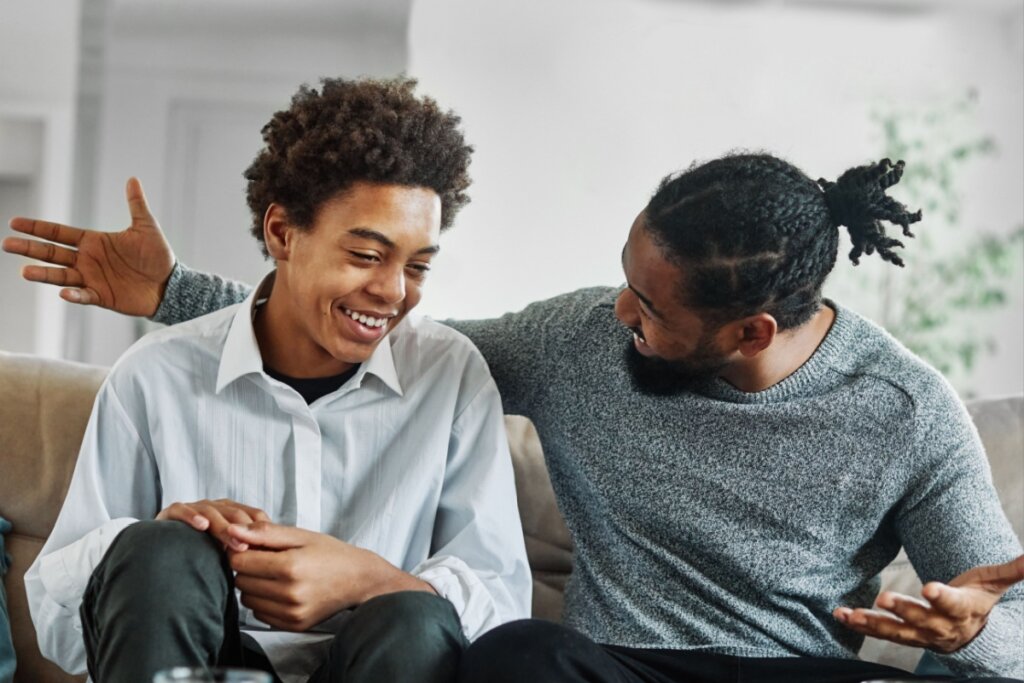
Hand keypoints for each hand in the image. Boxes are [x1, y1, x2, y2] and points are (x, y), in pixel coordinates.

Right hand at [3, 177, 174, 315]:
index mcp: (93, 241)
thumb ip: (136, 204)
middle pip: (52, 253)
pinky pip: (84, 295)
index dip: (38, 228)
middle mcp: (87, 260)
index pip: (59, 233)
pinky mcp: (102, 296)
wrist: (170, 284)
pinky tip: (63, 292)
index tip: (15, 222)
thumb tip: (133, 179)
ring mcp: (92, 278)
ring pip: (61, 276)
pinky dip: (73, 295)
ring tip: (24, 271)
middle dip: (30, 248)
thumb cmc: (157, 255)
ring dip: (44, 274)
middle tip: (7, 244)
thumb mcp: (146, 227)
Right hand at [156, 498, 270, 551]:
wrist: (162, 550)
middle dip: (245, 531)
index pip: (254, 516)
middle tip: (251, 549)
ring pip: (213, 512)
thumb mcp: (227, 555)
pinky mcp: (172, 511)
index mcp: (233, 514)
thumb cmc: (202, 554)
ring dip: (224, 527)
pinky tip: (201, 525)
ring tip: (233, 543)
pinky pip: (182, 510)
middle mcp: (216, 507)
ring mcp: (195, 508)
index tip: (268, 549)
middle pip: (236, 515)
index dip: (262, 531)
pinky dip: (192, 516)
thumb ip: (244, 555)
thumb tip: (271, 571)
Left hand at [226, 522, 434, 631]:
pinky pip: (260, 614)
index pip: (239, 561)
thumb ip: (265, 533)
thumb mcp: (301, 535)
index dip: (241, 550)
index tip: (254, 546)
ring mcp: (292, 613)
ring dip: (254, 586)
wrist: (360, 580)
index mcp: (290, 566)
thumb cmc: (331, 554)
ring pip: (247, 600)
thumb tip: (232, 531)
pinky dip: (264, 602)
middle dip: (248, 568)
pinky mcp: (293, 625)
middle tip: (268, 559)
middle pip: (240, 581)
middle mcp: (290, 593)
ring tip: (275, 575)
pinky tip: (281, 590)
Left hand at [834, 554, 1023, 652]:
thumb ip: (1011, 570)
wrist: (971, 636)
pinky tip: (842, 615)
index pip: (953, 605)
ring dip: (872, 623)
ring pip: (895, 631)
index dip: (942, 598)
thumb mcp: (992, 584)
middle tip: (884, 598)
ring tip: (851, 614)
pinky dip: (859, 624)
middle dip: (903, 610)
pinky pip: (879, 632)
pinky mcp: (902, 635)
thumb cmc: (977, 601)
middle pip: (921, 620)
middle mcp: (940, 626)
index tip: (929, 588)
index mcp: (962, 610)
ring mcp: (919, 634)